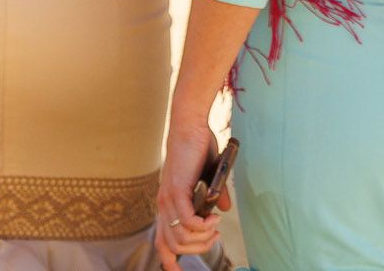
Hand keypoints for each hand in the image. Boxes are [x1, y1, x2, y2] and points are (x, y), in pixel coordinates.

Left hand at [153, 112, 226, 266]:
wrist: (190, 126)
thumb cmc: (199, 149)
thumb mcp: (209, 179)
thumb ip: (215, 198)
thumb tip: (222, 211)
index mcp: (167, 206)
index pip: (161, 244)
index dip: (170, 264)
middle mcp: (163, 205)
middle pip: (172, 248)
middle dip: (197, 251)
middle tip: (215, 237)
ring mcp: (167, 198)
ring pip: (180, 238)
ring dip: (203, 239)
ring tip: (215, 228)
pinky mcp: (176, 190)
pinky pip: (187, 222)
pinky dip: (203, 226)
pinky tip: (214, 219)